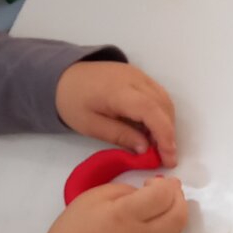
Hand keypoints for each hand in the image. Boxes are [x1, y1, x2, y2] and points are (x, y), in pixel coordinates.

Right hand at [42, 177, 188, 232]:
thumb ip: (124, 190)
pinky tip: (158, 218)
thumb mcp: (93, 197)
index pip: (163, 196)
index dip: (166, 184)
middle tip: (169, 188)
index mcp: (126, 215)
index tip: (154, 181)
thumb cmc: (75, 229)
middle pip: (179, 215)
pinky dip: (170, 225)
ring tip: (165, 202)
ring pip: (178, 230)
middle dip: (179, 197)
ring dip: (178, 212)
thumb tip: (146, 193)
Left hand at [55, 62, 178, 166]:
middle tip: (163, 157)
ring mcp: (139, 74)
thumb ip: (120, 136)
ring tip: (157, 144)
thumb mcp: (91, 126)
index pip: (151, 111)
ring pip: (165, 100)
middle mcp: (133, 79)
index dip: (164, 135)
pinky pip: (159, 95)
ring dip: (167, 124)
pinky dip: (161, 113)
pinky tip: (152, 128)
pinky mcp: (140, 76)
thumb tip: (146, 149)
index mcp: (117, 91)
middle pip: (163, 106)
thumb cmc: (72, 102)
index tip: (169, 158)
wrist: (63, 76)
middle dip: (168, 134)